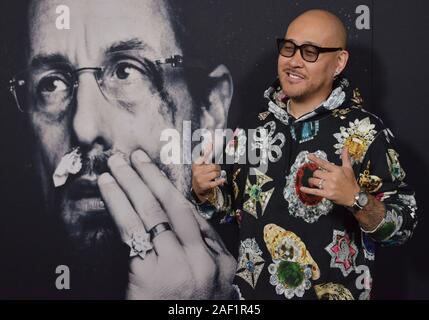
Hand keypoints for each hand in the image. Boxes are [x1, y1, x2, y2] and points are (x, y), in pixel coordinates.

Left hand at [97, 149, 235, 298]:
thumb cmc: (185, 312)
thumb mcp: (207, 287)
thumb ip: (200, 256)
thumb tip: (178, 223)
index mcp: (223, 264)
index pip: (197, 218)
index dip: (172, 192)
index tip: (155, 175)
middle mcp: (206, 261)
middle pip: (177, 207)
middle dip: (153, 177)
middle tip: (135, 155)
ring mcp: (181, 266)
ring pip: (153, 212)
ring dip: (132, 183)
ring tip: (115, 164)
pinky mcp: (153, 273)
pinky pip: (133, 229)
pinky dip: (118, 203)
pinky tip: (107, 187)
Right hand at [192, 143, 225, 203]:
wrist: (197, 190)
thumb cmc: (200, 176)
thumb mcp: (200, 167)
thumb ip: (205, 158)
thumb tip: (210, 144)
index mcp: (196, 165)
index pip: (203, 156)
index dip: (207, 149)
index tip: (211, 143)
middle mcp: (197, 171)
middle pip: (213, 166)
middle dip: (217, 168)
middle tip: (217, 169)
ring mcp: (201, 179)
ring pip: (216, 173)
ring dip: (218, 174)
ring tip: (216, 175)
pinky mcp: (205, 185)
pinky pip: (216, 181)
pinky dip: (221, 180)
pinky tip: (222, 180)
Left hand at [300, 148, 359, 206]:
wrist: (354, 197)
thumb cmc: (350, 182)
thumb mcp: (349, 169)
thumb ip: (345, 158)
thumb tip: (345, 147)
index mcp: (337, 170)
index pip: (324, 163)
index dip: (315, 159)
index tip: (309, 156)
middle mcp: (332, 177)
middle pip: (316, 173)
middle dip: (316, 174)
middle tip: (319, 177)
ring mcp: (329, 186)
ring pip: (314, 181)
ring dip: (312, 181)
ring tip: (315, 182)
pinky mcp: (327, 194)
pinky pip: (314, 191)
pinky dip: (307, 190)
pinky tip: (302, 188)